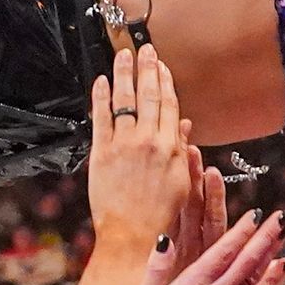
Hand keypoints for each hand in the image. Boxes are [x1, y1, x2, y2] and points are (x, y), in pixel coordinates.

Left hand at [85, 47, 203, 250]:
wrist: (132, 235)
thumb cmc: (160, 215)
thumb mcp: (181, 182)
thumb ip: (182, 150)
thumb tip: (185, 126)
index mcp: (171, 147)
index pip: (169, 105)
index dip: (165, 82)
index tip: (161, 65)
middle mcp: (149, 141)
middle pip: (149, 96)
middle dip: (147, 69)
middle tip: (144, 49)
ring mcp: (123, 145)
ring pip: (125, 101)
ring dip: (123, 74)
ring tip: (122, 55)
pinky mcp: (101, 153)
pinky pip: (101, 118)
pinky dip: (100, 97)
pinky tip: (100, 81)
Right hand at [132, 210, 284, 284]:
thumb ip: (156, 267)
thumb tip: (166, 239)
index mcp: (195, 283)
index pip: (225, 250)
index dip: (242, 231)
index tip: (255, 214)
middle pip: (248, 259)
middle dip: (266, 235)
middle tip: (281, 217)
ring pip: (258, 274)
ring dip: (273, 251)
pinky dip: (273, 278)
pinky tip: (282, 265)